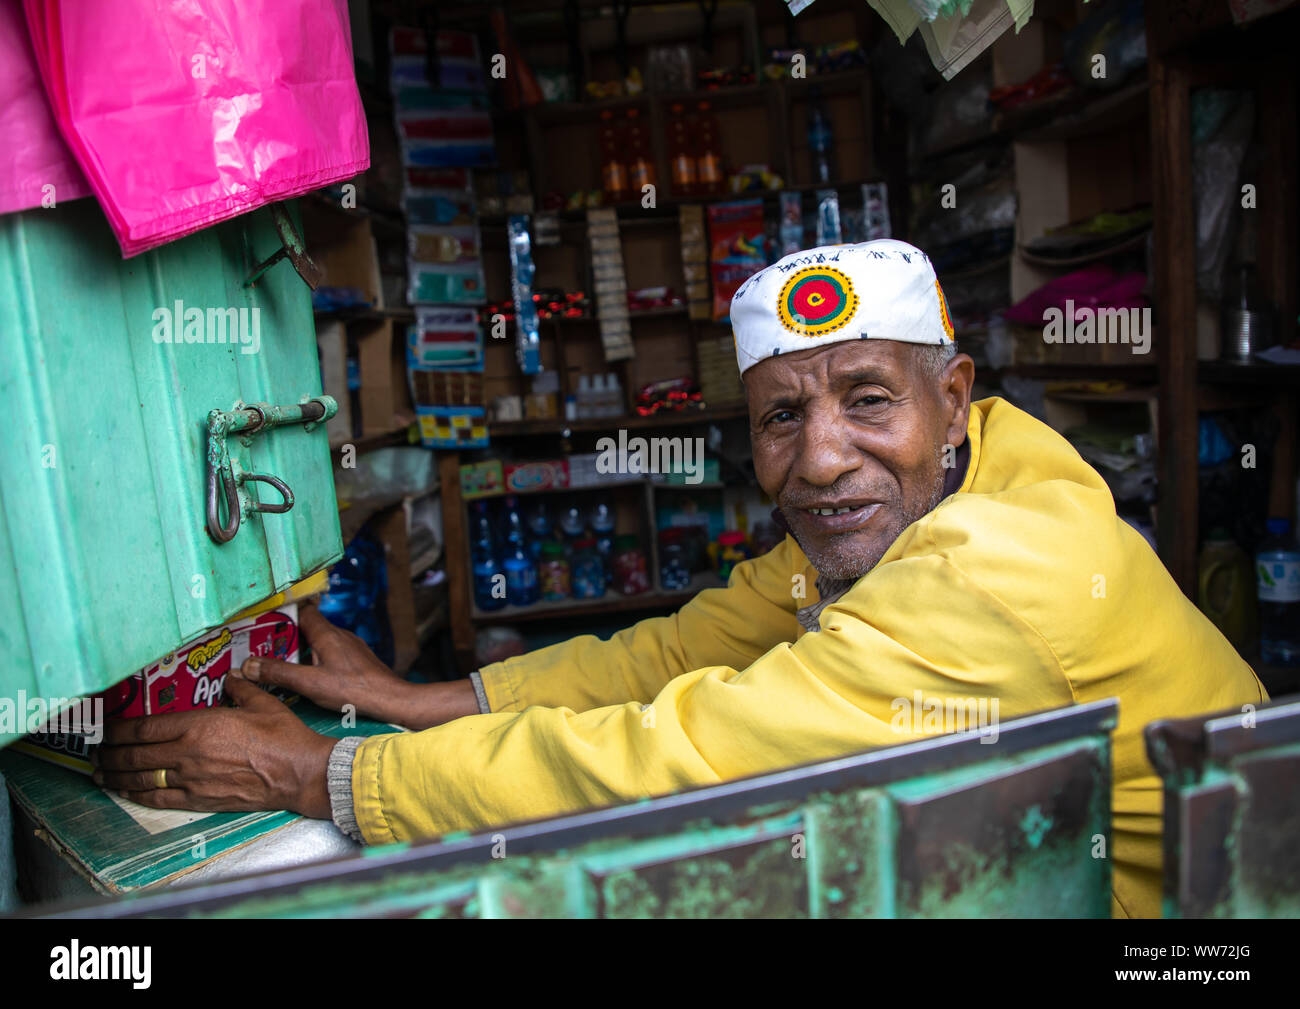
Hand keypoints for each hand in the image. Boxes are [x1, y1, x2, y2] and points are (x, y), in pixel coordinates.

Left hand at [93, 676, 334, 817]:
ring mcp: (192, 779)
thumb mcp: (263, 702)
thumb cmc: (283, 736)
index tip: (103, 728)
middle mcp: (189, 753)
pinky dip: (137, 795)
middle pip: (136, 754)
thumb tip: (232, 677)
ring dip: (116, 775)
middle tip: (95, 751)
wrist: (298, 773)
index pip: (145, 728)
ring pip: (142, 778)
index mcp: (200, 725)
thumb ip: (241, 688)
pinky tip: (125, 792)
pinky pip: (159, 799)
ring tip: (99, 773)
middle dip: (110, 753)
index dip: (118, 729)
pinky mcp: (200, 800)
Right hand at [236, 602, 478, 729]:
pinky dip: (316, 660)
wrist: (390, 700)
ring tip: (282, 666)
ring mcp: (350, 647)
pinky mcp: (357, 661)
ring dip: (302, 651)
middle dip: (287, 637)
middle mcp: (340, 635)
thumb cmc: (353, 691)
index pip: (302, 611)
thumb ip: (278, 673)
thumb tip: (247, 665)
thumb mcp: (309, 683)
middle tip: (265, 650)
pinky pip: (331, 654)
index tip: (263, 623)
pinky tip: (310, 678)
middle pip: (308, 627)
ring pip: (320, 642)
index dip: (283, 614)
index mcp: (327, 634)